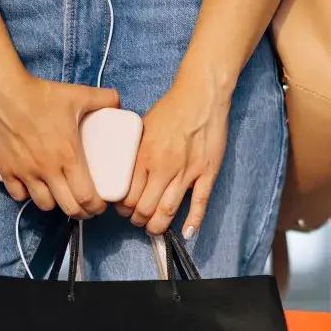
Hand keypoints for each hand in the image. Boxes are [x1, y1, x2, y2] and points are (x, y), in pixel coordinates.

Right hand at [0, 75, 117, 217]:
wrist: (4, 92)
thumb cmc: (40, 95)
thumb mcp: (78, 95)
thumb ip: (103, 99)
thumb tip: (118, 102)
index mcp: (68, 155)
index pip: (86, 197)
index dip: (96, 207)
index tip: (100, 205)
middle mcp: (47, 169)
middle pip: (68, 208)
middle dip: (81, 212)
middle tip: (85, 206)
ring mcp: (25, 172)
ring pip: (43, 204)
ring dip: (55, 204)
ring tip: (60, 195)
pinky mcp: (6, 170)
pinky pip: (18, 194)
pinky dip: (27, 195)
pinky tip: (33, 187)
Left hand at [122, 74, 229, 237]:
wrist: (201, 96)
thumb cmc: (171, 109)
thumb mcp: (142, 127)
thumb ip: (134, 151)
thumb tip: (123, 168)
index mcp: (145, 157)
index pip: (128, 196)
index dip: (123, 209)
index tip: (124, 209)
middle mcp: (163, 168)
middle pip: (145, 208)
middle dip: (138, 220)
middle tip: (138, 220)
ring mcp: (187, 172)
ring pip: (168, 211)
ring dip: (158, 225)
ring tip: (154, 228)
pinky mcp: (207, 173)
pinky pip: (199, 203)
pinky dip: (193, 222)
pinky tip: (186, 233)